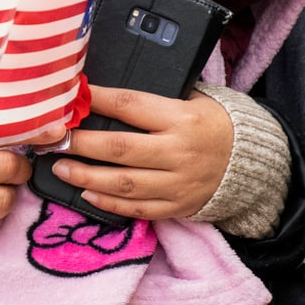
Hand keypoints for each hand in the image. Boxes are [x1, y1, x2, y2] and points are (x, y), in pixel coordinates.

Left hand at [44, 85, 234, 221]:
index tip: (69, 97)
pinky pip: (136, 209)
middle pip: (119, 148)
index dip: (95, 100)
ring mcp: (177, 183)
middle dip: (80, 144)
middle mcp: (179, 152)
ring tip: (61, 168)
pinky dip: (108, 203)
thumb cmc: (213, 124)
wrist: (251, 163)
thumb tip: (101, 95)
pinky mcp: (176, 206)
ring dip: (86, 176)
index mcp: (182, 118)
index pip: (129, 105)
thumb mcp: (193, 101)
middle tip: (54, 140)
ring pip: (122, 183)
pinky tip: (86, 194)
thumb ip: (154, 101)